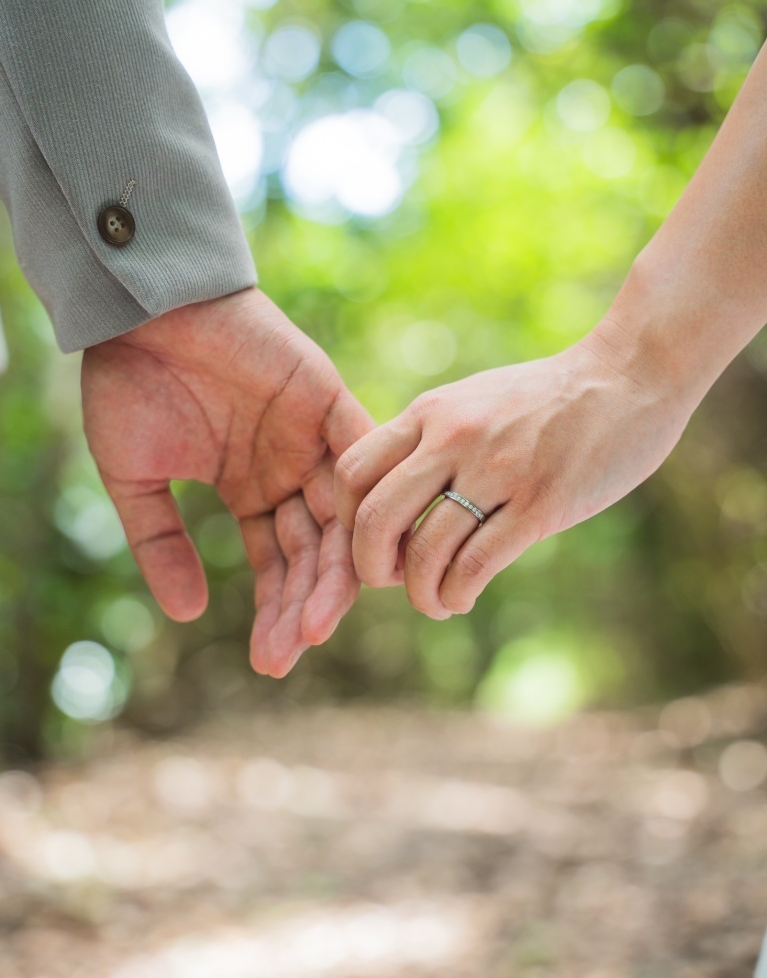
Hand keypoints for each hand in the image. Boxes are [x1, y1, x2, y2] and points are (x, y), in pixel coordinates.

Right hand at [81, 288, 371, 676]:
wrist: (141, 312)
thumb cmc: (129, 385)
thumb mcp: (135, 479)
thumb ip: (161, 543)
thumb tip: (189, 615)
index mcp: (250, 488)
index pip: (277, 562)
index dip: (277, 611)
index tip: (271, 662)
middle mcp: (291, 470)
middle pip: (315, 551)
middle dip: (307, 604)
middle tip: (295, 650)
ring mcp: (313, 437)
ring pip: (341, 516)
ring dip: (335, 570)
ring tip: (318, 623)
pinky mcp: (329, 399)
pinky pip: (361, 456)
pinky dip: (365, 501)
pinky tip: (362, 555)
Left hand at [335, 334, 692, 618]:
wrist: (629, 376)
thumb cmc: (548, 397)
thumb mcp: (474, 400)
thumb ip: (432, 438)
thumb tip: (391, 493)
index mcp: (432, 412)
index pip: (352, 471)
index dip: (347, 519)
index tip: (371, 540)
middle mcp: (454, 438)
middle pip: (374, 518)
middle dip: (370, 567)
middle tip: (389, 581)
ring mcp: (497, 470)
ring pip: (424, 552)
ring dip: (420, 594)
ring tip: (436, 601)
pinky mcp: (541, 503)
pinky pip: (475, 565)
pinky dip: (456, 594)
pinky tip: (462, 597)